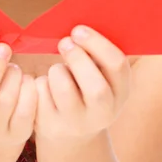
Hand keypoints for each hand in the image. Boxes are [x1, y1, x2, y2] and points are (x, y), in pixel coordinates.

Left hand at [33, 25, 131, 144]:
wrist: (70, 132)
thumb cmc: (85, 88)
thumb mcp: (99, 76)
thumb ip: (96, 55)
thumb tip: (78, 30)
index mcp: (121, 93)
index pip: (118, 66)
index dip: (97, 44)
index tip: (77, 30)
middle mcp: (104, 113)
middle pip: (96, 88)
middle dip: (77, 58)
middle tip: (64, 42)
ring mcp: (77, 123)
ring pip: (64, 89)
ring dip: (56, 70)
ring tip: (57, 71)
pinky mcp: (51, 125)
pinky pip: (41, 95)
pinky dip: (40, 83)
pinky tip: (46, 87)